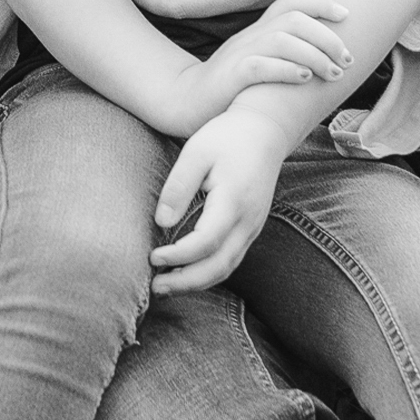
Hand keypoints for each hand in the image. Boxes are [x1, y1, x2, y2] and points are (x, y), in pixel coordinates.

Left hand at [150, 108, 295, 293]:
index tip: (153, 257)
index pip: (206, 242)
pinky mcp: (251, 228)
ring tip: (166, 288)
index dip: (178, 256)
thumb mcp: (197, 152)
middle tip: (155, 288)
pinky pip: (231, 259)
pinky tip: (187, 273)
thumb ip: (179, 187)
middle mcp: (248, 221)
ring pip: (227, 268)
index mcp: (233, 202)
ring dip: (197, 282)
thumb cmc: (227, 137)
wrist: (266, 131)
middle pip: (219, 266)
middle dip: (187, 282)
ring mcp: (253, 227)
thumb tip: (161, 222)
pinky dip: (209, 272)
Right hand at [166, 0, 349, 130]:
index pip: (290, 1)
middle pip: (293, 19)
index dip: (321, 3)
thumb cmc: (233, 86)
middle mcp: (250, 37)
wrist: (187, 102)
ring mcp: (239, 54)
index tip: (346, 15)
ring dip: (315, 55)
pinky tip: (305, 79)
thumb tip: (328, 57)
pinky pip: (260, 66)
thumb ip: (285, 53)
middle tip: (347, 59)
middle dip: (328, 36)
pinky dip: (287, 70)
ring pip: (281, 40)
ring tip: (334, 73)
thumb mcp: (260, 60)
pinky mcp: (231, 77)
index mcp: (258, 30)